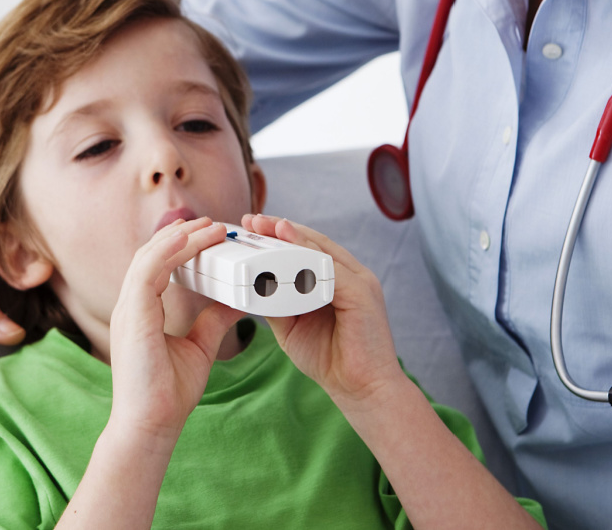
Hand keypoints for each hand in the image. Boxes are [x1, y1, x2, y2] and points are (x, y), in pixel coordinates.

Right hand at [107, 217, 241, 441]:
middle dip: (181, 234)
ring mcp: (128, 310)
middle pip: (151, 254)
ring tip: (210, 226)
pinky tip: (189, 238)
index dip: (179, 245)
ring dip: (180, 237)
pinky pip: (147, 271)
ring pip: (149, 256)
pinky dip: (167, 250)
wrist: (152, 424)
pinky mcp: (132, 316)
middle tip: (214, 223)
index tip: (207, 234)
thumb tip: (238, 300)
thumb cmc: (168, 393)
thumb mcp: (200, 346)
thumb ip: (214, 320)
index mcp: (141, 312)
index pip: (157, 265)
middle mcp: (130, 306)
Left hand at [241, 214, 403, 404]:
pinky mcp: (362, 294)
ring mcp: (360, 282)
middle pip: (314, 243)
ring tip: (266, 226)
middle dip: (281, 229)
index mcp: (337, 282)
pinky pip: (331, 269)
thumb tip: (250, 285)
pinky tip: (287, 247)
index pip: (307, 250)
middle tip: (252, 220)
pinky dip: (308, 256)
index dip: (280, 236)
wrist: (362, 391)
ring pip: (322, 251)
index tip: (252, 227)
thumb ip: (276, 303)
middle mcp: (351, 276)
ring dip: (292, 237)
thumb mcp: (292, 326)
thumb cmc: (330, 360)